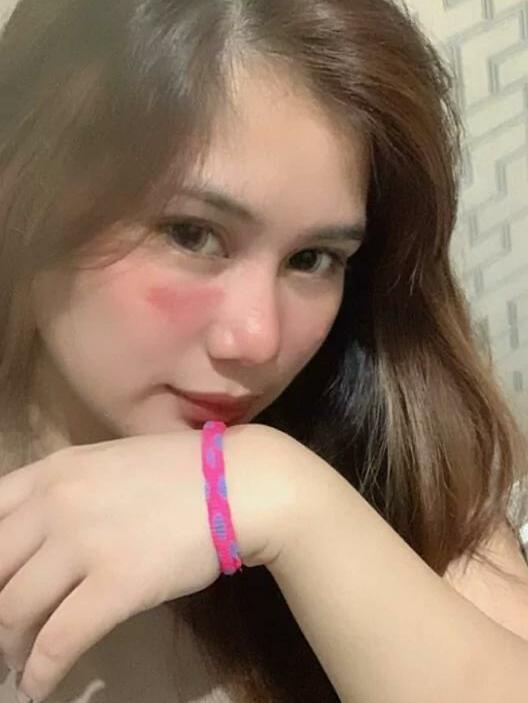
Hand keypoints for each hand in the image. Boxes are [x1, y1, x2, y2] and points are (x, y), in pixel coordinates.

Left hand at [0, 423, 293, 700]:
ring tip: (18, 662)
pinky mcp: (116, 583)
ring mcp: (84, 542)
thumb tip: (36, 541)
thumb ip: (67, 492)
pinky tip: (38, 687)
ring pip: (13, 610)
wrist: (237, 481)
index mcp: (54, 470)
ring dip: (10, 647)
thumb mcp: (109, 465)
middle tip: (4, 633)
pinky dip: (39, 673)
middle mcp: (57, 502)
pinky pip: (58, 641)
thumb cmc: (179, 472)